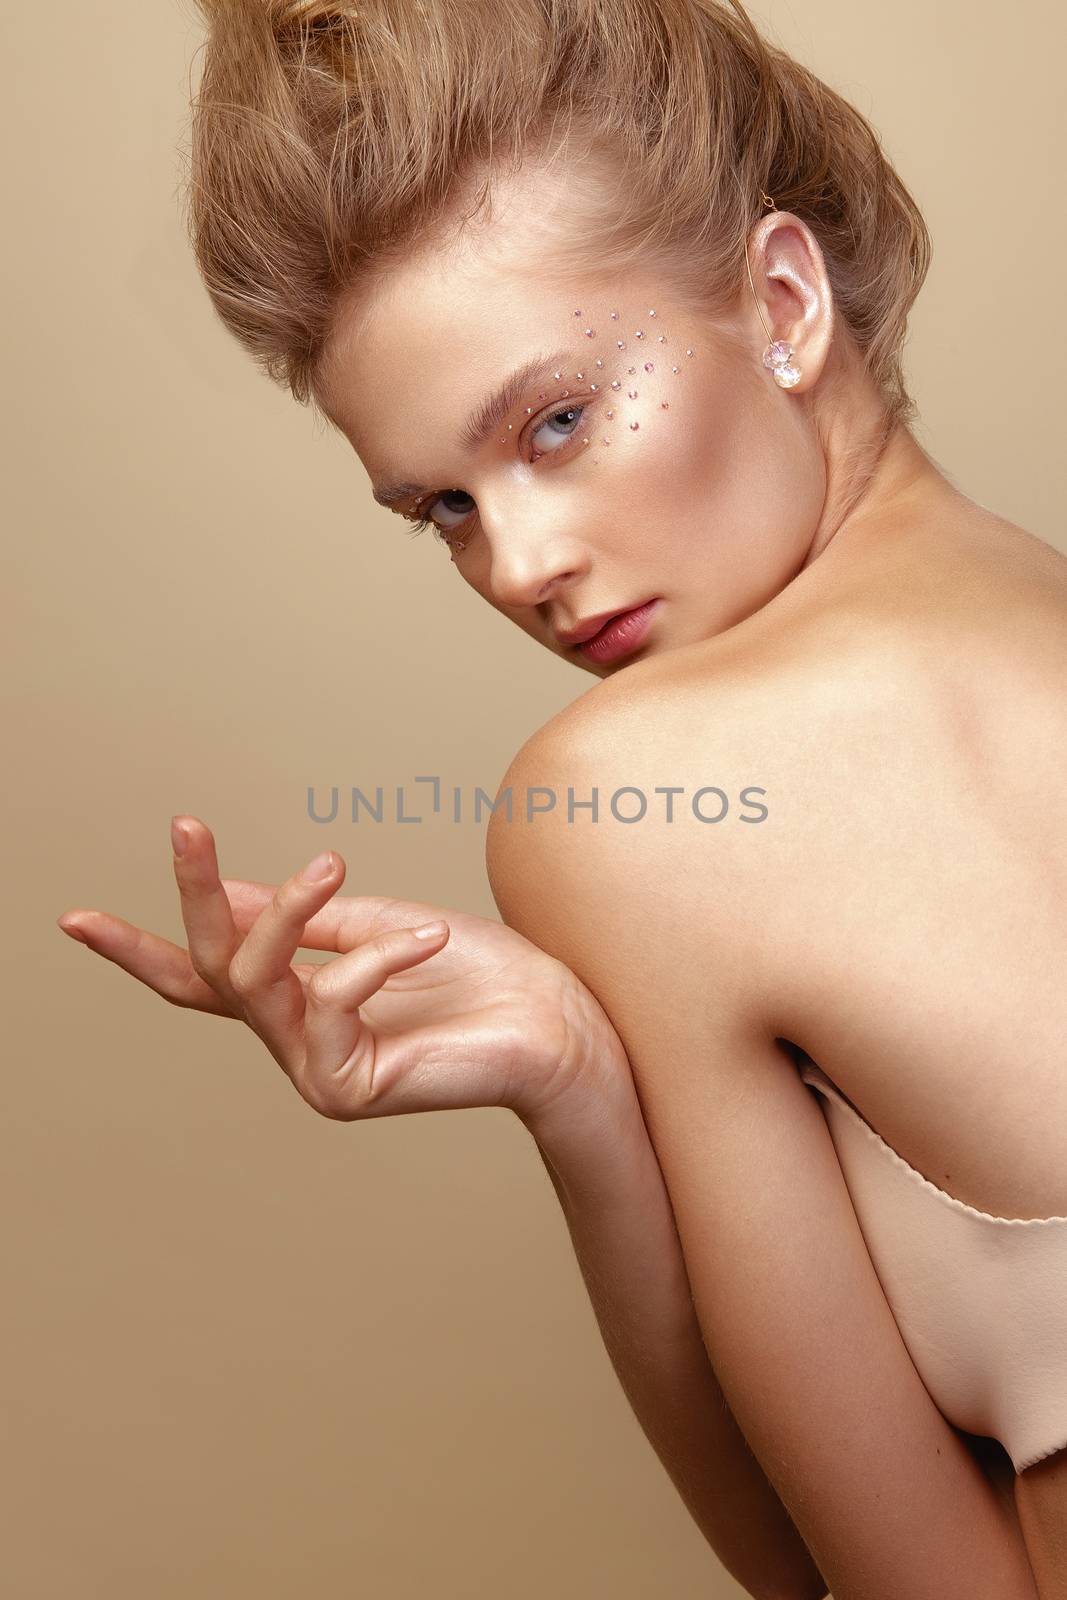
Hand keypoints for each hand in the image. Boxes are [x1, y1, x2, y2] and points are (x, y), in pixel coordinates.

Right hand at [56, 815, 626, 1125]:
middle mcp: (292, 1039)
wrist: (557, 1023)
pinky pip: (328, 1001)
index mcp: (298, 997)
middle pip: (208, 968)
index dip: (136, 947)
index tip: (71, 918)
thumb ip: (303, 917)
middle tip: (185, 825)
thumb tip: (224, 890)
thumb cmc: (479, 973)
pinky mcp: (343, 1091)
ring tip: (333, 865)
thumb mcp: (378, 922)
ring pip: (255, 981)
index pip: (199, 975)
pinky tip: (426, 936)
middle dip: (192, 895)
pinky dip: (375, 958)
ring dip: (289, 913)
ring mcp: (312, 1071)